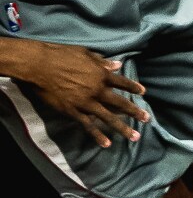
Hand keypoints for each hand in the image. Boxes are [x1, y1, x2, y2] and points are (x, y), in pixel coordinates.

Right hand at [17, 42, 148, 149]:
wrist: (40, 66)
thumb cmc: (62, 55)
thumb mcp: (85, 54)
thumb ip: (102, 62)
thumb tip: (118, 65)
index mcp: (101, 74)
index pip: (122, 82)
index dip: (133, 87)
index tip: (143, 93)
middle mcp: (97, 90)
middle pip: (120, 103)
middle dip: (134, 112)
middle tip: (146, 119)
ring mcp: (86, 103)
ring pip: (108, 118)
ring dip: (122, 128)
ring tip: (134, 137)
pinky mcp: (73, 112)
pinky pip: (88, 126)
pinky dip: (98, 135)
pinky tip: (107, 143)